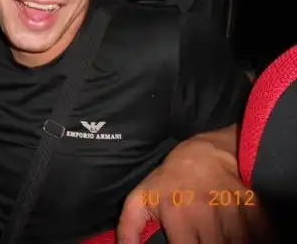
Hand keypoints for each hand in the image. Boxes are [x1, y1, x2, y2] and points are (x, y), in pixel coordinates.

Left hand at [116, 136, 267, 243]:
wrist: (209, 152)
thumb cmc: (171, 179)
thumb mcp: (141, 198)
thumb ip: (128, 227)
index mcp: (177, 215)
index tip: (187, 243)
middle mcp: (205, 215)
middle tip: (200, 236)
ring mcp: (232, 213)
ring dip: (228, 242)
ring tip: (216, 234)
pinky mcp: (254, 210)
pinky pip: (259, 237)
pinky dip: (250, 237)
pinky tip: (235, 232)